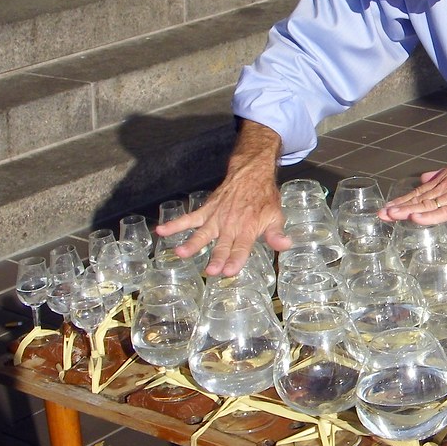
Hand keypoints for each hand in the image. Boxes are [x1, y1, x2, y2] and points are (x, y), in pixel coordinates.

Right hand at [155, 119, 289, 276]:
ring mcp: (216, 218)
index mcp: (248, 229)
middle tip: (211, 271)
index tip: (230, 271)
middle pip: (222, 244)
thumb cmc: (264, 199)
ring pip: (202, 233)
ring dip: (192, 243)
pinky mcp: (206, 210)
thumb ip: (276, 233)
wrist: (251, 174)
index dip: (236, 259)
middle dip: (217, 258)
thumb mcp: (276, 216)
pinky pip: (189, 218)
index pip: (242, 247)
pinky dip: (175, 224)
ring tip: (180, 253)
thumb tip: (285, 245)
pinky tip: (161, 231)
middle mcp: (231, 225)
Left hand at [378, 158, 446, 224]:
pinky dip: (427, 215)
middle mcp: (445, 186)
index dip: (403, 200)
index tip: (388, 207)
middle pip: (417, 198)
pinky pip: (442, 212)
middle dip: (398, 207)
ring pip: (425, 205)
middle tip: (380, 214)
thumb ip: (442, 176)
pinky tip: (414, 218)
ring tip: (390, 216)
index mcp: (445, 179)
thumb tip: (425, 178)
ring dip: (406, 211)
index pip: (420, 192)